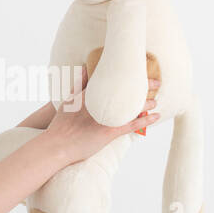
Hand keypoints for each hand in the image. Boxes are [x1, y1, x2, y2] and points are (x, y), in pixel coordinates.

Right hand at [42, 65, 159, 165]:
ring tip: (156, 99)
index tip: (138, 69)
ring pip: (132, 107)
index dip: (128, 75)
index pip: (113, 81)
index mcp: (90, 95)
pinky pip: (132, 124)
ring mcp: (106, 117)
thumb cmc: (61, 126)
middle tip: (156, 82)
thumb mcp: (67, 101)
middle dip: (143, 86)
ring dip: (146, 102)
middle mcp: (100, 104)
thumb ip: (77, 84)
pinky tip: (155, 116)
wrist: (57, 145)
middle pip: (126, 91)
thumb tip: (84, 67)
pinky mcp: (110, 131)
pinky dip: (145, 120)